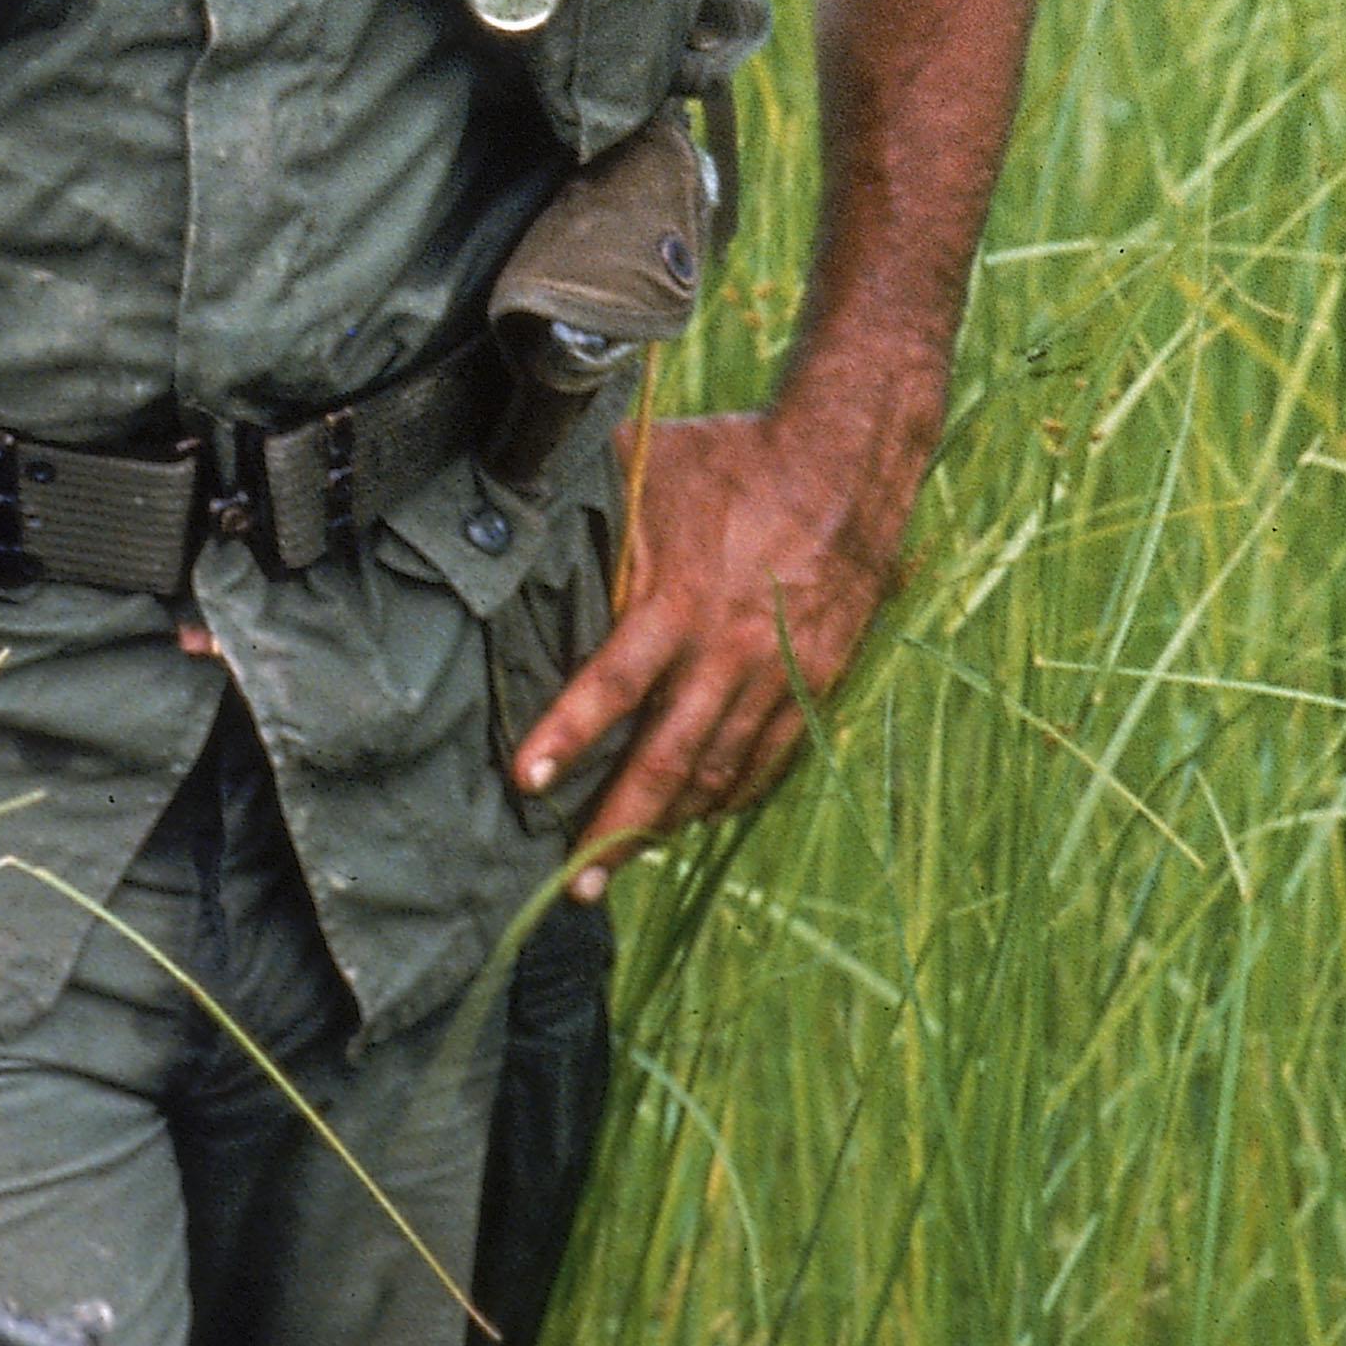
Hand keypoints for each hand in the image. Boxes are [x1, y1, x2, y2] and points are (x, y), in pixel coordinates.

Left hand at [511, 403, 920, 887]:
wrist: (846, 463)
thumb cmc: (729, 459)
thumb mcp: (646, 470)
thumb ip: (583, 510)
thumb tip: (499, 509)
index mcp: (681, 599)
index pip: (616, 681)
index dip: (569, 735)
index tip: (526, 783)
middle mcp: (730, 651)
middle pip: (668, 759)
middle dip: (617, 828)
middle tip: (573, 886)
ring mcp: (778, 675)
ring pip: (718, 774)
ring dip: (667, 827)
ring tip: (617, 868)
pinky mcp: (815, 684)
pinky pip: (767, 761)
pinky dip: (727, 798)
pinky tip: (692, 822)